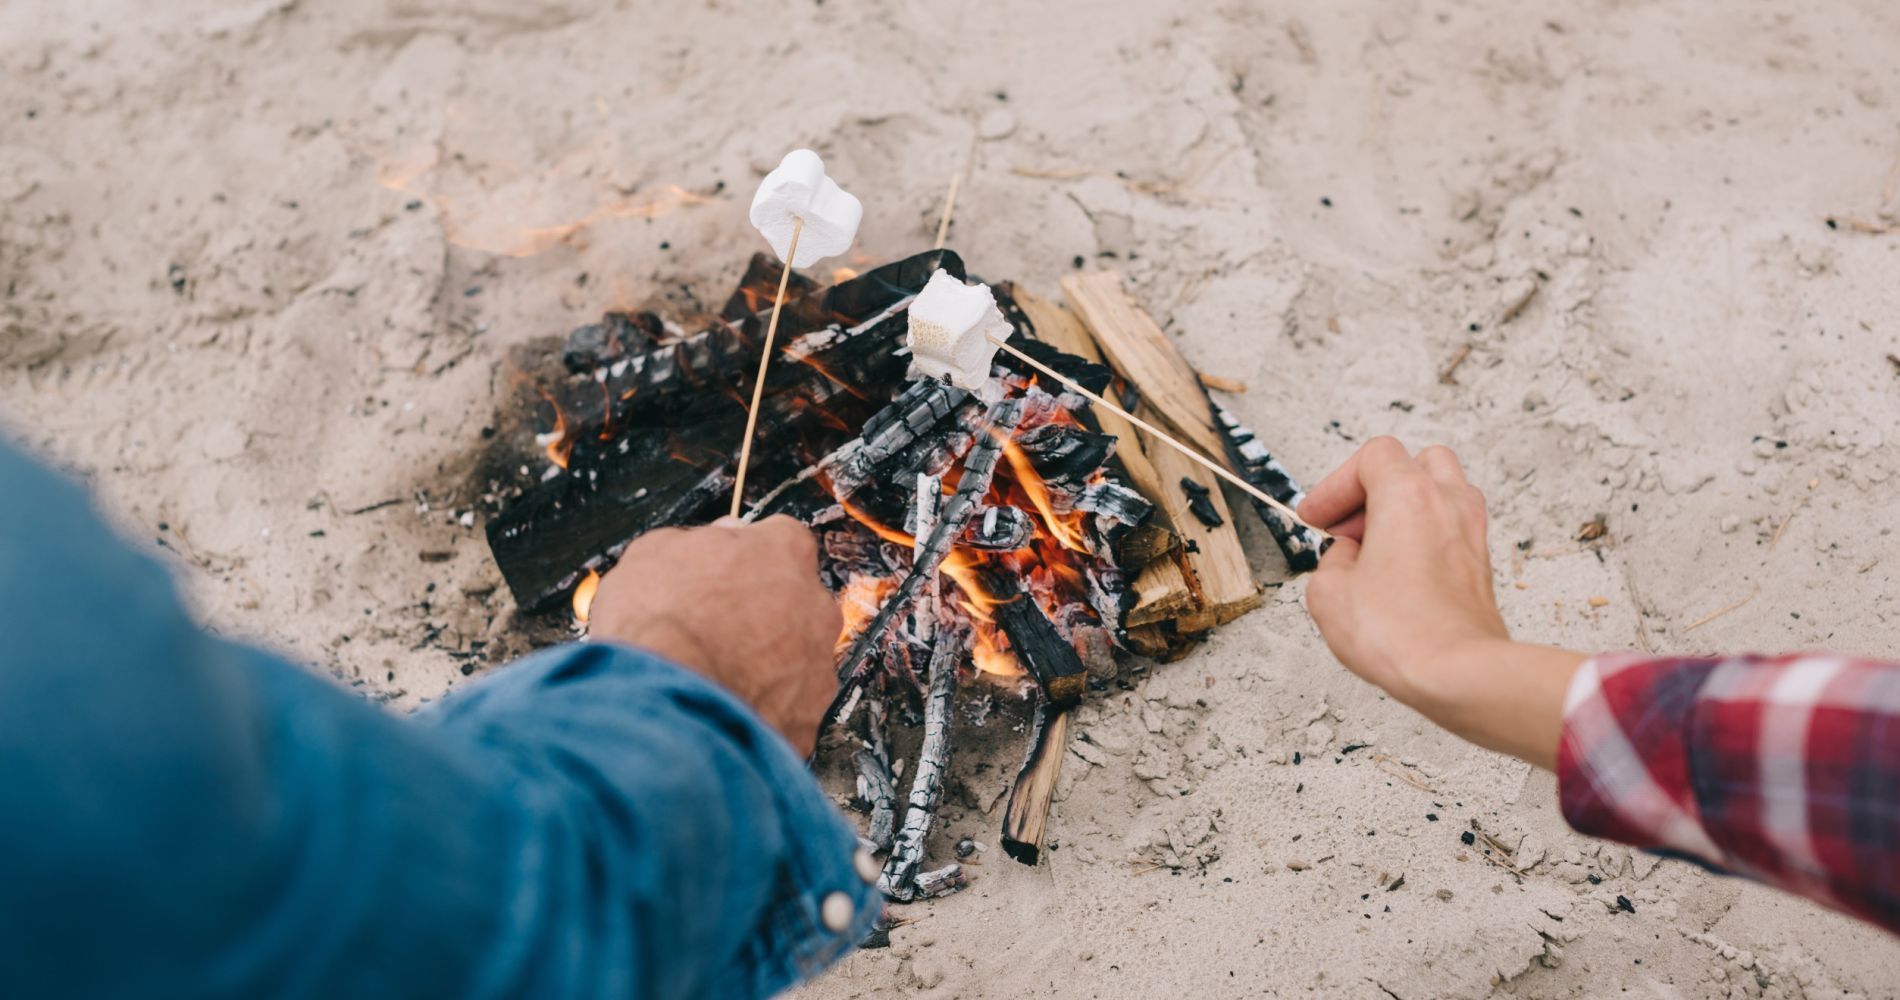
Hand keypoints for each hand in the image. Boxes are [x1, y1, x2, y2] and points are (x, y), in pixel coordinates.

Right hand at [588, 516, 842, 756]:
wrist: (668, 700)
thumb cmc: (660, 626)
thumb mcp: (654, 552)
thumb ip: (692, 541)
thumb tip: (699, 544)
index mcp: (783, 551)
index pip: (780, 539)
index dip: (746, 558)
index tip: (725, 570)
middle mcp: (814, 604)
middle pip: (796, 600)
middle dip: (763, 611)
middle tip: (719, 626)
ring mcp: (816, 662)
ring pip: (798, 656)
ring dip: (767, 661)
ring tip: (717, 671)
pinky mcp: (808, 714)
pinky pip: (790, 705)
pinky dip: (764, 706)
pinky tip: (727, 704)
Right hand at [1298, 438, 1582, 769]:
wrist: (1459, 672)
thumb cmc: (1402, 633)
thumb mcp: (1328, 593)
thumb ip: (1331, 561)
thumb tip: (1347, 560)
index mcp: (1407, 494)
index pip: (1372, 457)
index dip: (1335, 485)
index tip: (1318, 517)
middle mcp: (1447, 503)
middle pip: (1414, 464)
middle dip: (1373, 490)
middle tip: (1346, 526)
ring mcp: (1471, 532)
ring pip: (1440, 493)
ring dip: (1404, 510)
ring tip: (1375, 547)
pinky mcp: (1481, 564)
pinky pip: (1450, 529)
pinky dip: (1424, 537)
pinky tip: (1400, 572)